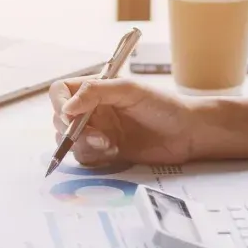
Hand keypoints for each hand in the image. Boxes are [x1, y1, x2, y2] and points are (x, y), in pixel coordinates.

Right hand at [49, 78, 194, 166]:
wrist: (188, 133)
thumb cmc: (164, 106)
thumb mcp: (130, 90)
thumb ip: (96, 92)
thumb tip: (67, 106)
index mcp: (95, 90)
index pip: (60, 92)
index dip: (59, 104)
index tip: (70, 116)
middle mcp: (92, 110)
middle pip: (60, 120)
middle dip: (72, 130)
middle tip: (97, 136)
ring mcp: (97, 131)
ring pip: (69, 141)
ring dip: (84, 145)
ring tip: (110, 145)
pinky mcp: (105, 152)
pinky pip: (84, 157)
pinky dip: (94, 157)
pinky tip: (115, 152)